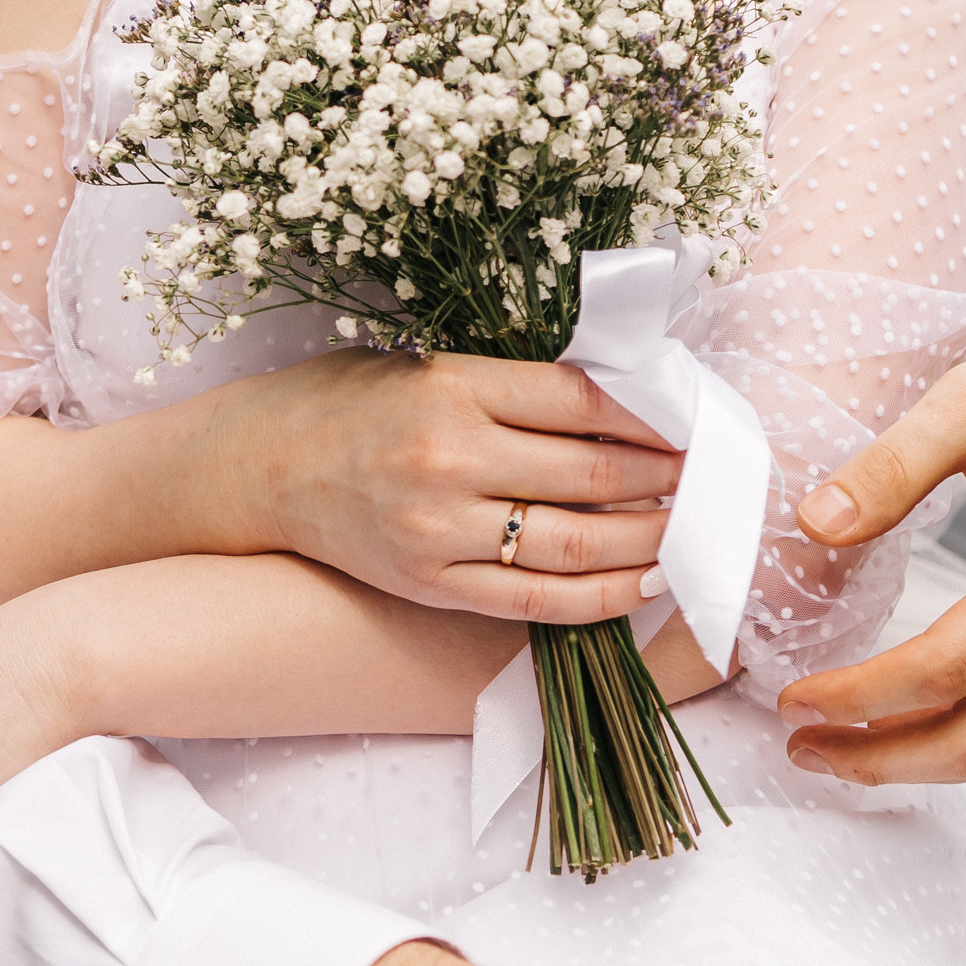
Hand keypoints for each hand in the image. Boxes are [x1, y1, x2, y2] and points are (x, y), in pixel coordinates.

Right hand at [227, 347, 681, 619]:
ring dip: (650, 537)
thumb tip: (621, 401)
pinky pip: (539, 603)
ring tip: (687, 527)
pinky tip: (644, 583)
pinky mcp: (431, 583)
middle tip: (706, 476)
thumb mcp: (427, 362)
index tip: (690, 421)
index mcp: (454, 385)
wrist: (259, 467)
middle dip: (666, 477)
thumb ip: (513, 383)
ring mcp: (440, 528)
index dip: (652, 415)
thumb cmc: (347, 401)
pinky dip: (604, 598)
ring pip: (579, 544)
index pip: (584, 400)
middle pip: (594, 472)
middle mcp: (450, 458)